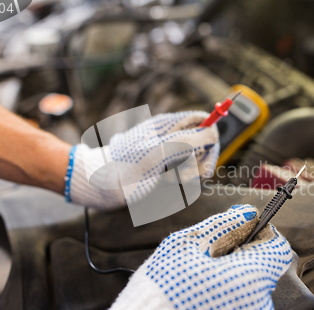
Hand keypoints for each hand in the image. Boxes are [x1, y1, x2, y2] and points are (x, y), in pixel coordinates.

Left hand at [65, 111, 218, 208]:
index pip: (203, 121)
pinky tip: (163, 184)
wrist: (100, 185)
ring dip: (188, 175)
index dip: (210, 136)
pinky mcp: (165, 170)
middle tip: (188, 176)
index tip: (206, 155)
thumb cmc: (126, 167)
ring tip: (168, 179)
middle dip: (200, 162)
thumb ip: (189, 141)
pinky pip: (184, 176)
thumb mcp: (160, 152)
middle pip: (205, 145)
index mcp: (170, 125)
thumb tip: (213, 133)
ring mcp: (169, 154)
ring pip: (196, 163)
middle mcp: (171, 137)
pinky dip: (178, 183)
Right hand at [78, 204, 291, 309]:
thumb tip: (248, 214)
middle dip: (240, 258)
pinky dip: (225, 302)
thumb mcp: (188, 246)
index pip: (277, 247)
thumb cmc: (161, 291)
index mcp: (251, 278)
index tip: (241, 231)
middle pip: (262, 270)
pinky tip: (200, 301)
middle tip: (207, 259)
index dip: (260, 233)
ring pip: (250, 291)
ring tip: (199, 283)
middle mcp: (260, 307)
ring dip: (231, 281)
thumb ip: (225, 225)